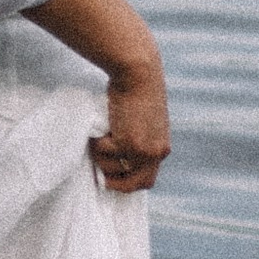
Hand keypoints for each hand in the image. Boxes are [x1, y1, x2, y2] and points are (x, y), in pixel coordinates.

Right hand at [92, 65, 169, 193]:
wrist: (139, 73)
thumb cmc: (138, 91)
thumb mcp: (145, 122)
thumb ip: (139, 140)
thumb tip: (119, 159)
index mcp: (161, 149)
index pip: (147, 179)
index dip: (128, 181)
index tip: (112, 176)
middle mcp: (155, 154)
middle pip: (134, 185)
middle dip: (114, 183)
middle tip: (101, 175)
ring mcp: (142, 151)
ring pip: (112, 168)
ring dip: (100, 156)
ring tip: (99, 137)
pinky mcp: (127, 143)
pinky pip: (103, 152)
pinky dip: (96, 142)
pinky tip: (99, 127)